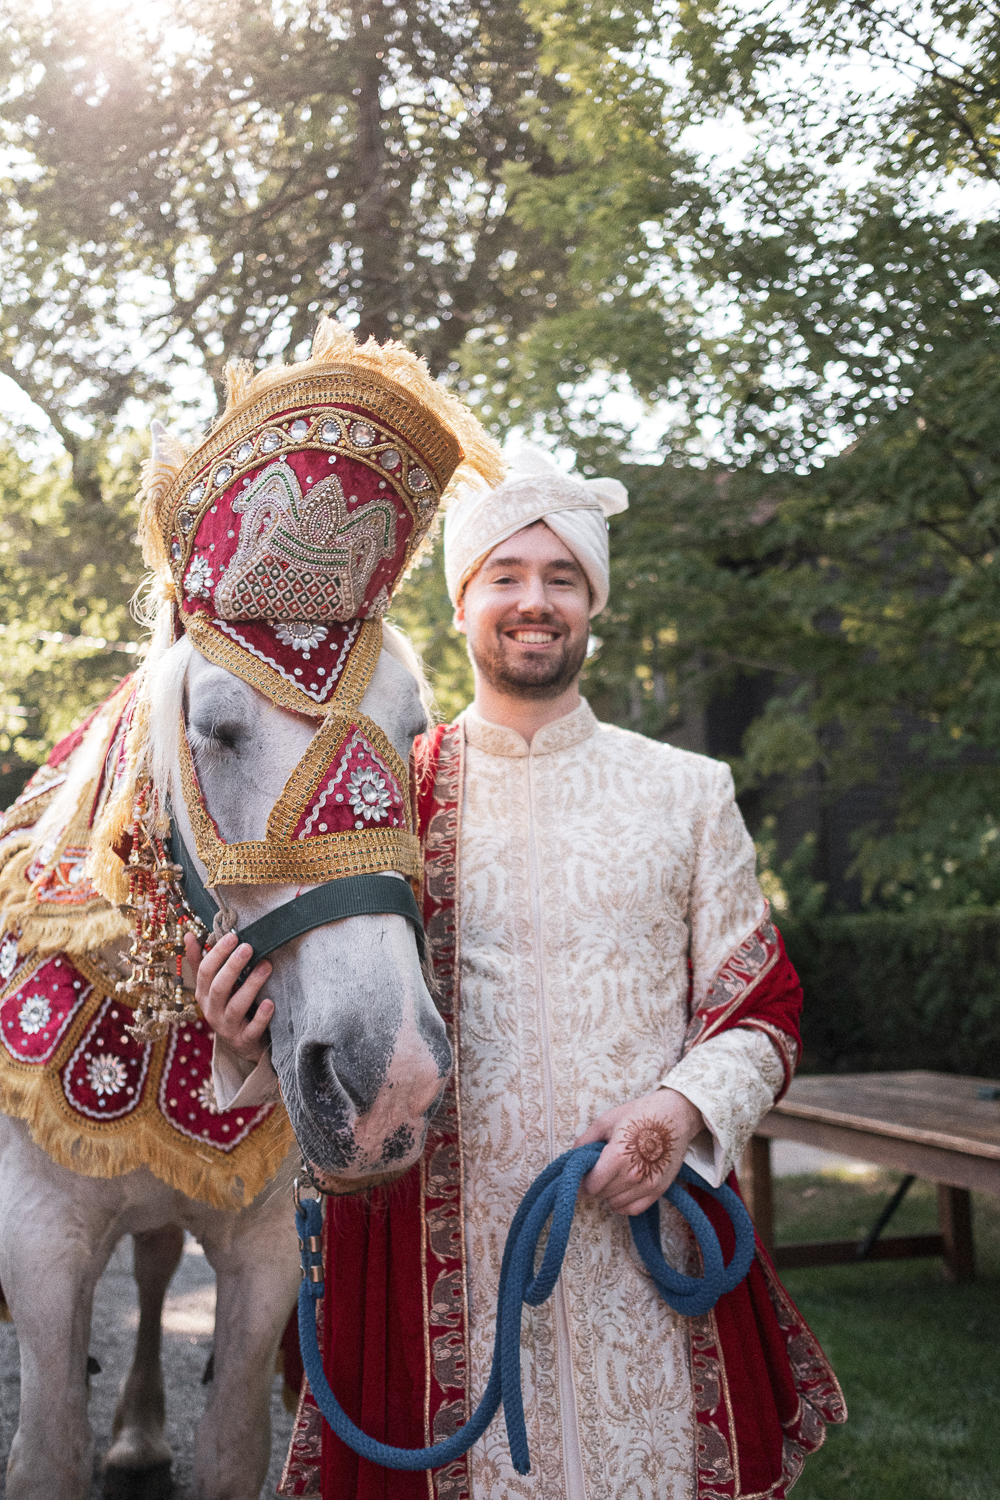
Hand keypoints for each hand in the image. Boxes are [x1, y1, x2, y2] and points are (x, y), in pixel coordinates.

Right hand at [184, 930, 274, 1063]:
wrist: (241, 1043)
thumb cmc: (227, 1005)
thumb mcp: (211, 985)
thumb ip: (200, 961)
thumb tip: (188, 934)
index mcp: (203, 994)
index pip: (205, 972)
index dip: (217, 954)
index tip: (232, 937)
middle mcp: (212, 1011)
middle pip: (219, 988)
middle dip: (233, 966)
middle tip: (248, 947)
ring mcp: (228, 1027)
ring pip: (236, 1007)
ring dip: (251, 985)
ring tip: (266, 966)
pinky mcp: (244, 1040)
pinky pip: (252, 1029)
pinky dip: (261, 1016)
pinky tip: (270, 1002)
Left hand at [574, 1088, 703, 1215]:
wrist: (675, 1115)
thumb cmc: (640, 1114)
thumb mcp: (606, 1121)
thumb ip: (585, 1141)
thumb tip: (572, 1157)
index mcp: (617, 1156)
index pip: (591, 1186)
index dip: (583, 1180)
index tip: (583, 1174)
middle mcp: (633, 1175)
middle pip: (601, 1195)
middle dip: (595, 1184)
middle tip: (599, 1170)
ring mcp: (648, 1185)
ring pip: (615, 1204)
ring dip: (609, 1194)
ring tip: (612, 1176)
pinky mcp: (659, 1190)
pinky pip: (633, 1210)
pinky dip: (623, 1204)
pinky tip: (622, 1189)